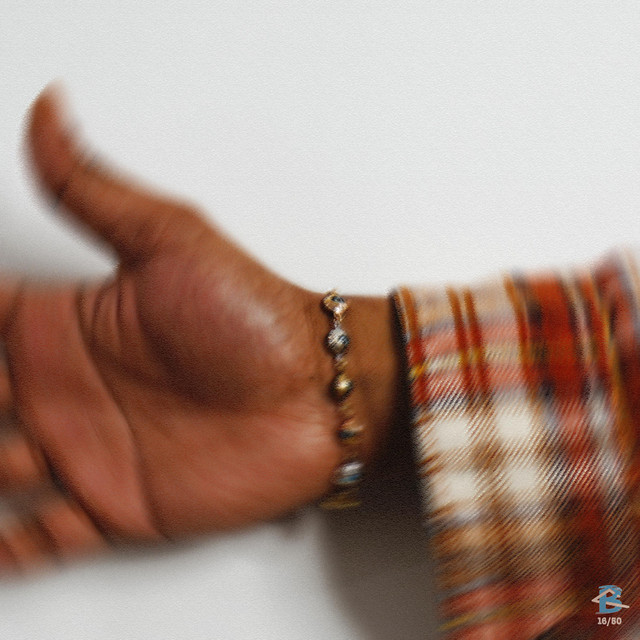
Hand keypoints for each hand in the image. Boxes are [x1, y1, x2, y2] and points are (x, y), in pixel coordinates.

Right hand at [0, 88, 399, 571]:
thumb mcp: (170, 240)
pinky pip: (42, 539)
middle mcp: (64, 390)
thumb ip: (94, 187)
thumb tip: (47, 107)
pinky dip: (6, 551)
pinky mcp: (117, 505)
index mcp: (65, 325)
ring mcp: (85, 451)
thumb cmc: (257, 318)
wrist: (320, 392)